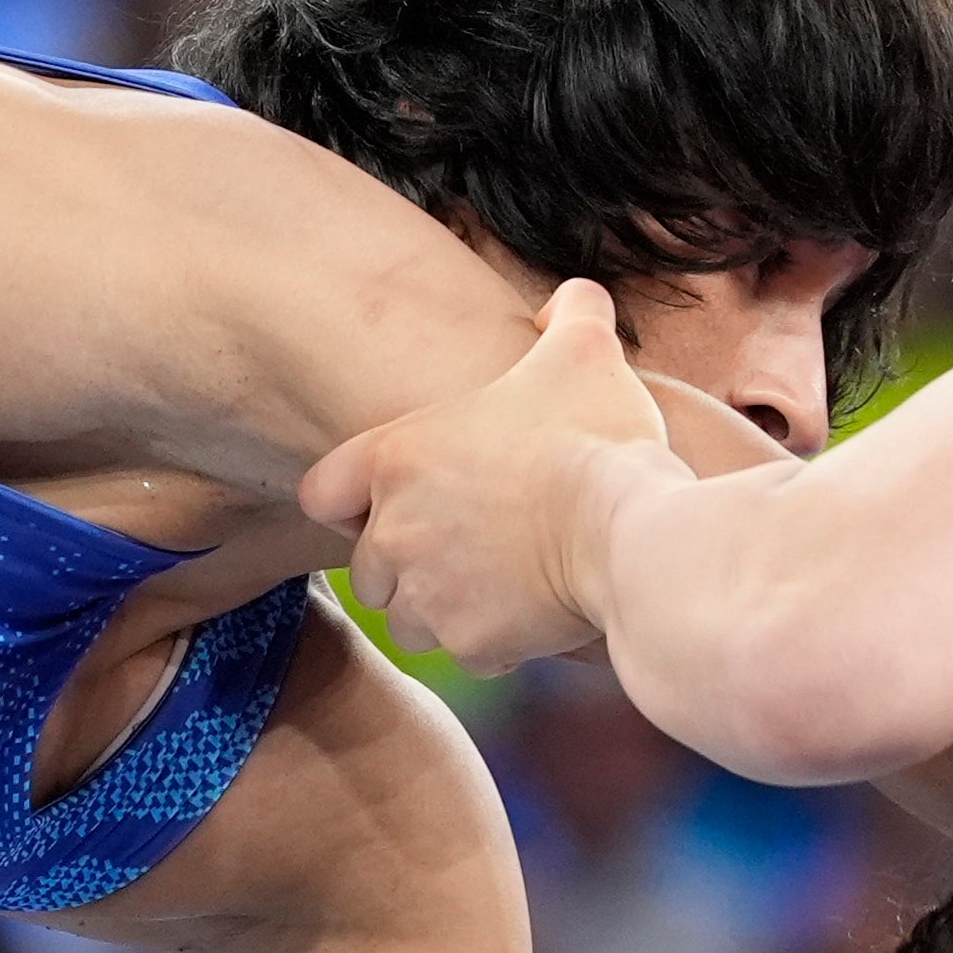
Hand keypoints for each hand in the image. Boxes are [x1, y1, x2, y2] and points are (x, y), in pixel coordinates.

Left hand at [299, 279, 673, 673]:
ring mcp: (427, 595)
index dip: (352, 502)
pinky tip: (536, 613)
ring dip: (443, 606)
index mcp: (397, 458)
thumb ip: (569, 313)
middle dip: (409, 563)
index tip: (395, 503)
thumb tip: (573, 300)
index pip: (322, 493)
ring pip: (410, 619)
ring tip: (500, 584)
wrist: (631, 535)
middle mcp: (393, 532)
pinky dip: (493, 640)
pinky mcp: (468, 645)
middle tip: (469, 545)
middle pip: (370, 568)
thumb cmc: (599, 437)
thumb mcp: (586, 350)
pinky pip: (467, 651)